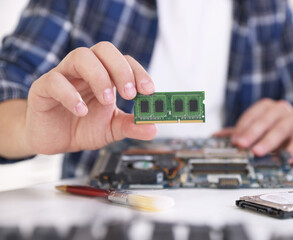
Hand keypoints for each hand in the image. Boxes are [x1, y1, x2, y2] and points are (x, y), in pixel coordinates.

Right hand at [25, 42, 156, 154]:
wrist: (54, 139)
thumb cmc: (82, 127)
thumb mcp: (111, 129)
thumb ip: (130, 126)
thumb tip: (152, 128)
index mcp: (105, 76)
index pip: (124, 61)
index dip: (138, 72)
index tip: (149, 90)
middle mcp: (86, 71)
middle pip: (104, 50)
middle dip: (121, 69)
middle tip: (130, 94)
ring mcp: (64, 76)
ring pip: (80, 56)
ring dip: (99, 76)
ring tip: (107, 100)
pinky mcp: (43, 88)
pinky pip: (55, 81)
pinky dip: (70, 95)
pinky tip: (81, 111)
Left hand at [214, 99, 292, 163]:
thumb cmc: (278, 131)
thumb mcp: (259, 129)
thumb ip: (240, 132)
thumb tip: (216, 136)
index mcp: (266, 107)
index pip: (251, 116)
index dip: (241, 128)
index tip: (233, 141)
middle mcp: (281, 110)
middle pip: (264, 121)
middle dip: (252, 134)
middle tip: (242, 145)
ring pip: (280, 129)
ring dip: (268, 142)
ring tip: (258, 152)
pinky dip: (292, 150)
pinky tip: (285, 159)